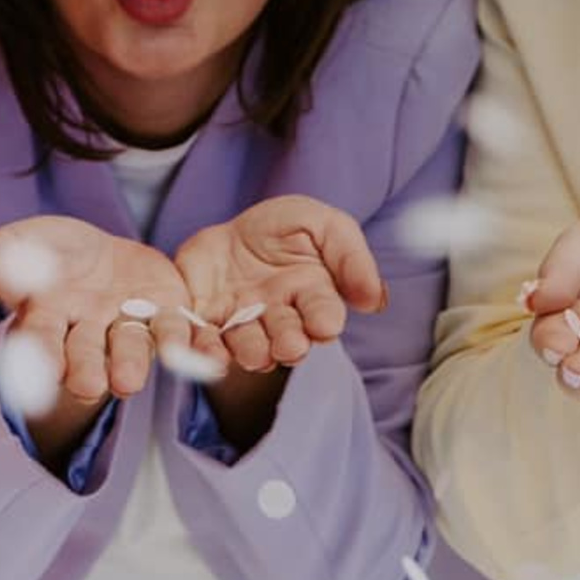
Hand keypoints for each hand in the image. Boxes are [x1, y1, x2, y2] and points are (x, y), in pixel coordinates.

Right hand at [0, 216, 197, 404]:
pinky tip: (205, 357)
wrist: (90, 250)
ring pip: (131, 348)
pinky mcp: (165, 311)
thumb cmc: (43, 253)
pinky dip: (191, 347)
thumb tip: (2, 279)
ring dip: (132, 365)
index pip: (40, 339)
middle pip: (86, 354)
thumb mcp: (15, 244)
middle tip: (89, 387)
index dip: (40, 354)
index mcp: (46, 316)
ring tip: (130, 381)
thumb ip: (1, 257)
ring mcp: (128, 324)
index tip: (44, 369)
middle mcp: (88, 331)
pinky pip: (178, 330)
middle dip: (87, 370)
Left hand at [173, 196, 385, 376]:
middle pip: (287, 336)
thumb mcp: (322, 224)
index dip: (324, 319)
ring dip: (253, 352)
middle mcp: (278, 317)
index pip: (323, 311)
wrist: (231, 230)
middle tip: (290, 346)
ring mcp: (240, 323)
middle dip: (290, 343)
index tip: (325, 325)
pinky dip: (206, 351)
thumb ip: (351, 256)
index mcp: (310, 295)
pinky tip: (210, 354)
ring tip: (255, 353)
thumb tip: (375, 301)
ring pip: (249, 345)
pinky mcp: (205, 321)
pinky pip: (206, 341)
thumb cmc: (284, 229)